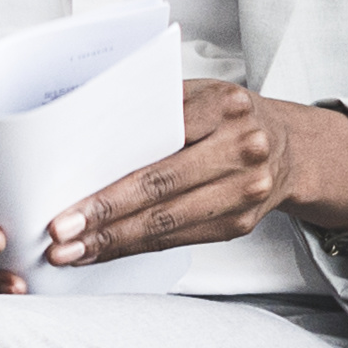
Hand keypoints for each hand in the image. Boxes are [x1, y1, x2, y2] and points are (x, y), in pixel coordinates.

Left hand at [46, 82, 347, 267]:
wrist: (288, 149)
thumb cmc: (228, 117)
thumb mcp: (200, 94)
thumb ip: (156, 109)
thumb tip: (87, 141)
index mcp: (226, 106)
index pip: (160, 142)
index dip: (114, 175)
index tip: (69, 195)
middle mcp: (242, 149)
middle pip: (161, 189)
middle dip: (104, 216)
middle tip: (59, 235)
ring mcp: (245, 192)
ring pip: (168, 223)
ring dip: (114, 241)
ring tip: (70, 253)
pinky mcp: (240, 225)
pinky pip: (179, 240)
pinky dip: (136, 247)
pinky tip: (104, 251)